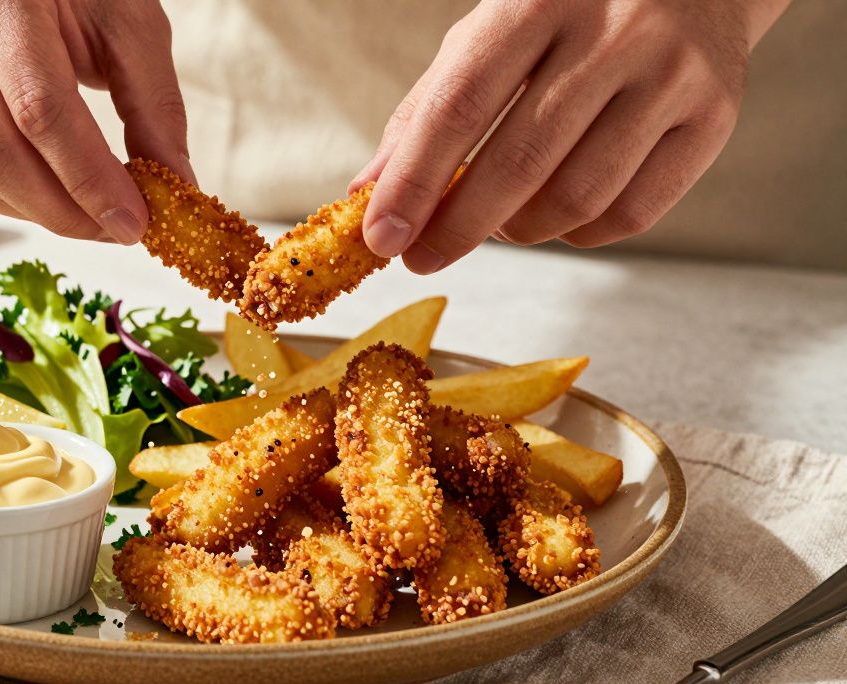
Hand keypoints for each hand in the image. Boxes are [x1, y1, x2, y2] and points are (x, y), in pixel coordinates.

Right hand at [0, 0, 191, 242]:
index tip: (133, 221)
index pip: (39, 108)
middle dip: (62, 209)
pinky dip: (5, 200)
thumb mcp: (129, 22)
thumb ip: (153, 102)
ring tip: (89, 218)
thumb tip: (175, 182)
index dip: (88, 178)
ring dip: (34, 213)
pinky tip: (50, 199)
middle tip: (116, 230)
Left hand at [352, 0, 788, 273]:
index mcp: (538, 0)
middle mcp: (613, 32)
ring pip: (577, 198)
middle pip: (519, 162)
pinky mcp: (714, 118)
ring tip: (499, 223)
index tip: (382, 237)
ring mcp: (672, 75)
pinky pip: (631, 214)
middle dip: (459, 227)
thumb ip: (426, 109)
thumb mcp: (488, 35)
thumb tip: (369, 194)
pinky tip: (556, 215)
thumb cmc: (565, 12)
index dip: (414, 181)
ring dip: (520, 231)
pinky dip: (577, 234)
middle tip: (423, 257)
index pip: (460, 105)